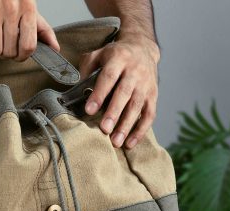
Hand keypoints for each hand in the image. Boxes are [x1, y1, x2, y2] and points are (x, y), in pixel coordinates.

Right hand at [0, 0, 58, 60]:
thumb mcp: (27, 6)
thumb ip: (42, 28)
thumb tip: (55, 48)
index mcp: (28, 7)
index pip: (29, 46)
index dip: (22, 55)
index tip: (18, 54)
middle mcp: (11, 7)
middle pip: (10, 52)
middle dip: (5, 52)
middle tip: (2, 41)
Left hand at [80, 33, 159, 148]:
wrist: (142, 48)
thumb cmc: (115, 56)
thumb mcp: (98, 54)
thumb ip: (86, 69)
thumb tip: (75, 90)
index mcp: (119, 58)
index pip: (108, 77)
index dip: (99, 94)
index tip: (89, 110)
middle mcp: (134, 71)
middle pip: (124, 93)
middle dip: (114, 113)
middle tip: (104, 129)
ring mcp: (146, 84)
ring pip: (137, 106)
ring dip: (127, 126)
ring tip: (116, 142)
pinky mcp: (153, 95)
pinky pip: (149, 115)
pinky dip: (140, 131)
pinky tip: (129, 143)